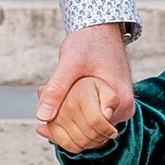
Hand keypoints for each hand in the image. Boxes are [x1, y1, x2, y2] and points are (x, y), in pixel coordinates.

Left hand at [38, 20, 134, 147]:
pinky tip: (54, 103)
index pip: (92, 131)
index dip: (67, 131)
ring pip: (88, 131)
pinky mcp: (110, 107)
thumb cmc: (89, 42)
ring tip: (45, 98)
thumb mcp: (69, 62)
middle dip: (62, 126)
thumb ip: (56, 89)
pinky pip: (89, 121)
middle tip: (42, 102)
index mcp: (118, 100)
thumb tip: (42, 116)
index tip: (45, 123)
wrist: (100, 29)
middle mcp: (123, 109)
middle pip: (90, 135)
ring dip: (65, 122)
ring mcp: (117, 109)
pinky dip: (71, 117)